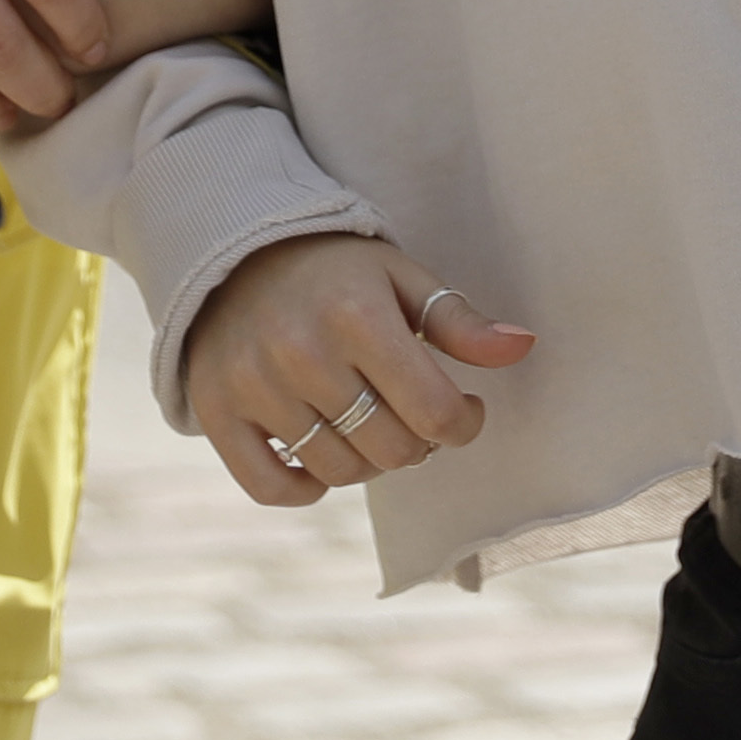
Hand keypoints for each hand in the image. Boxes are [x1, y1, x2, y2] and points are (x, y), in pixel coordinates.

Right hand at [179, 231, 536, 506]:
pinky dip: (305, 488)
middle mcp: (302, 352)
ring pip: (339, 474)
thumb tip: (523, 347)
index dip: (464, 424)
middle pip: (391, 451)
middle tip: (412, 416)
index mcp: (358, 315)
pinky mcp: (216, 411)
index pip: (435, 413)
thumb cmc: (334, 270)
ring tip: (368, 426)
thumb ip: (460, 322)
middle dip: (418, 444)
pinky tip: (321, 454)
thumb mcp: (401, 279)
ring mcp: (254, 386)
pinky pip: (270, 488)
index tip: (463, 409)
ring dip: (366, 462)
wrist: (232, 251)